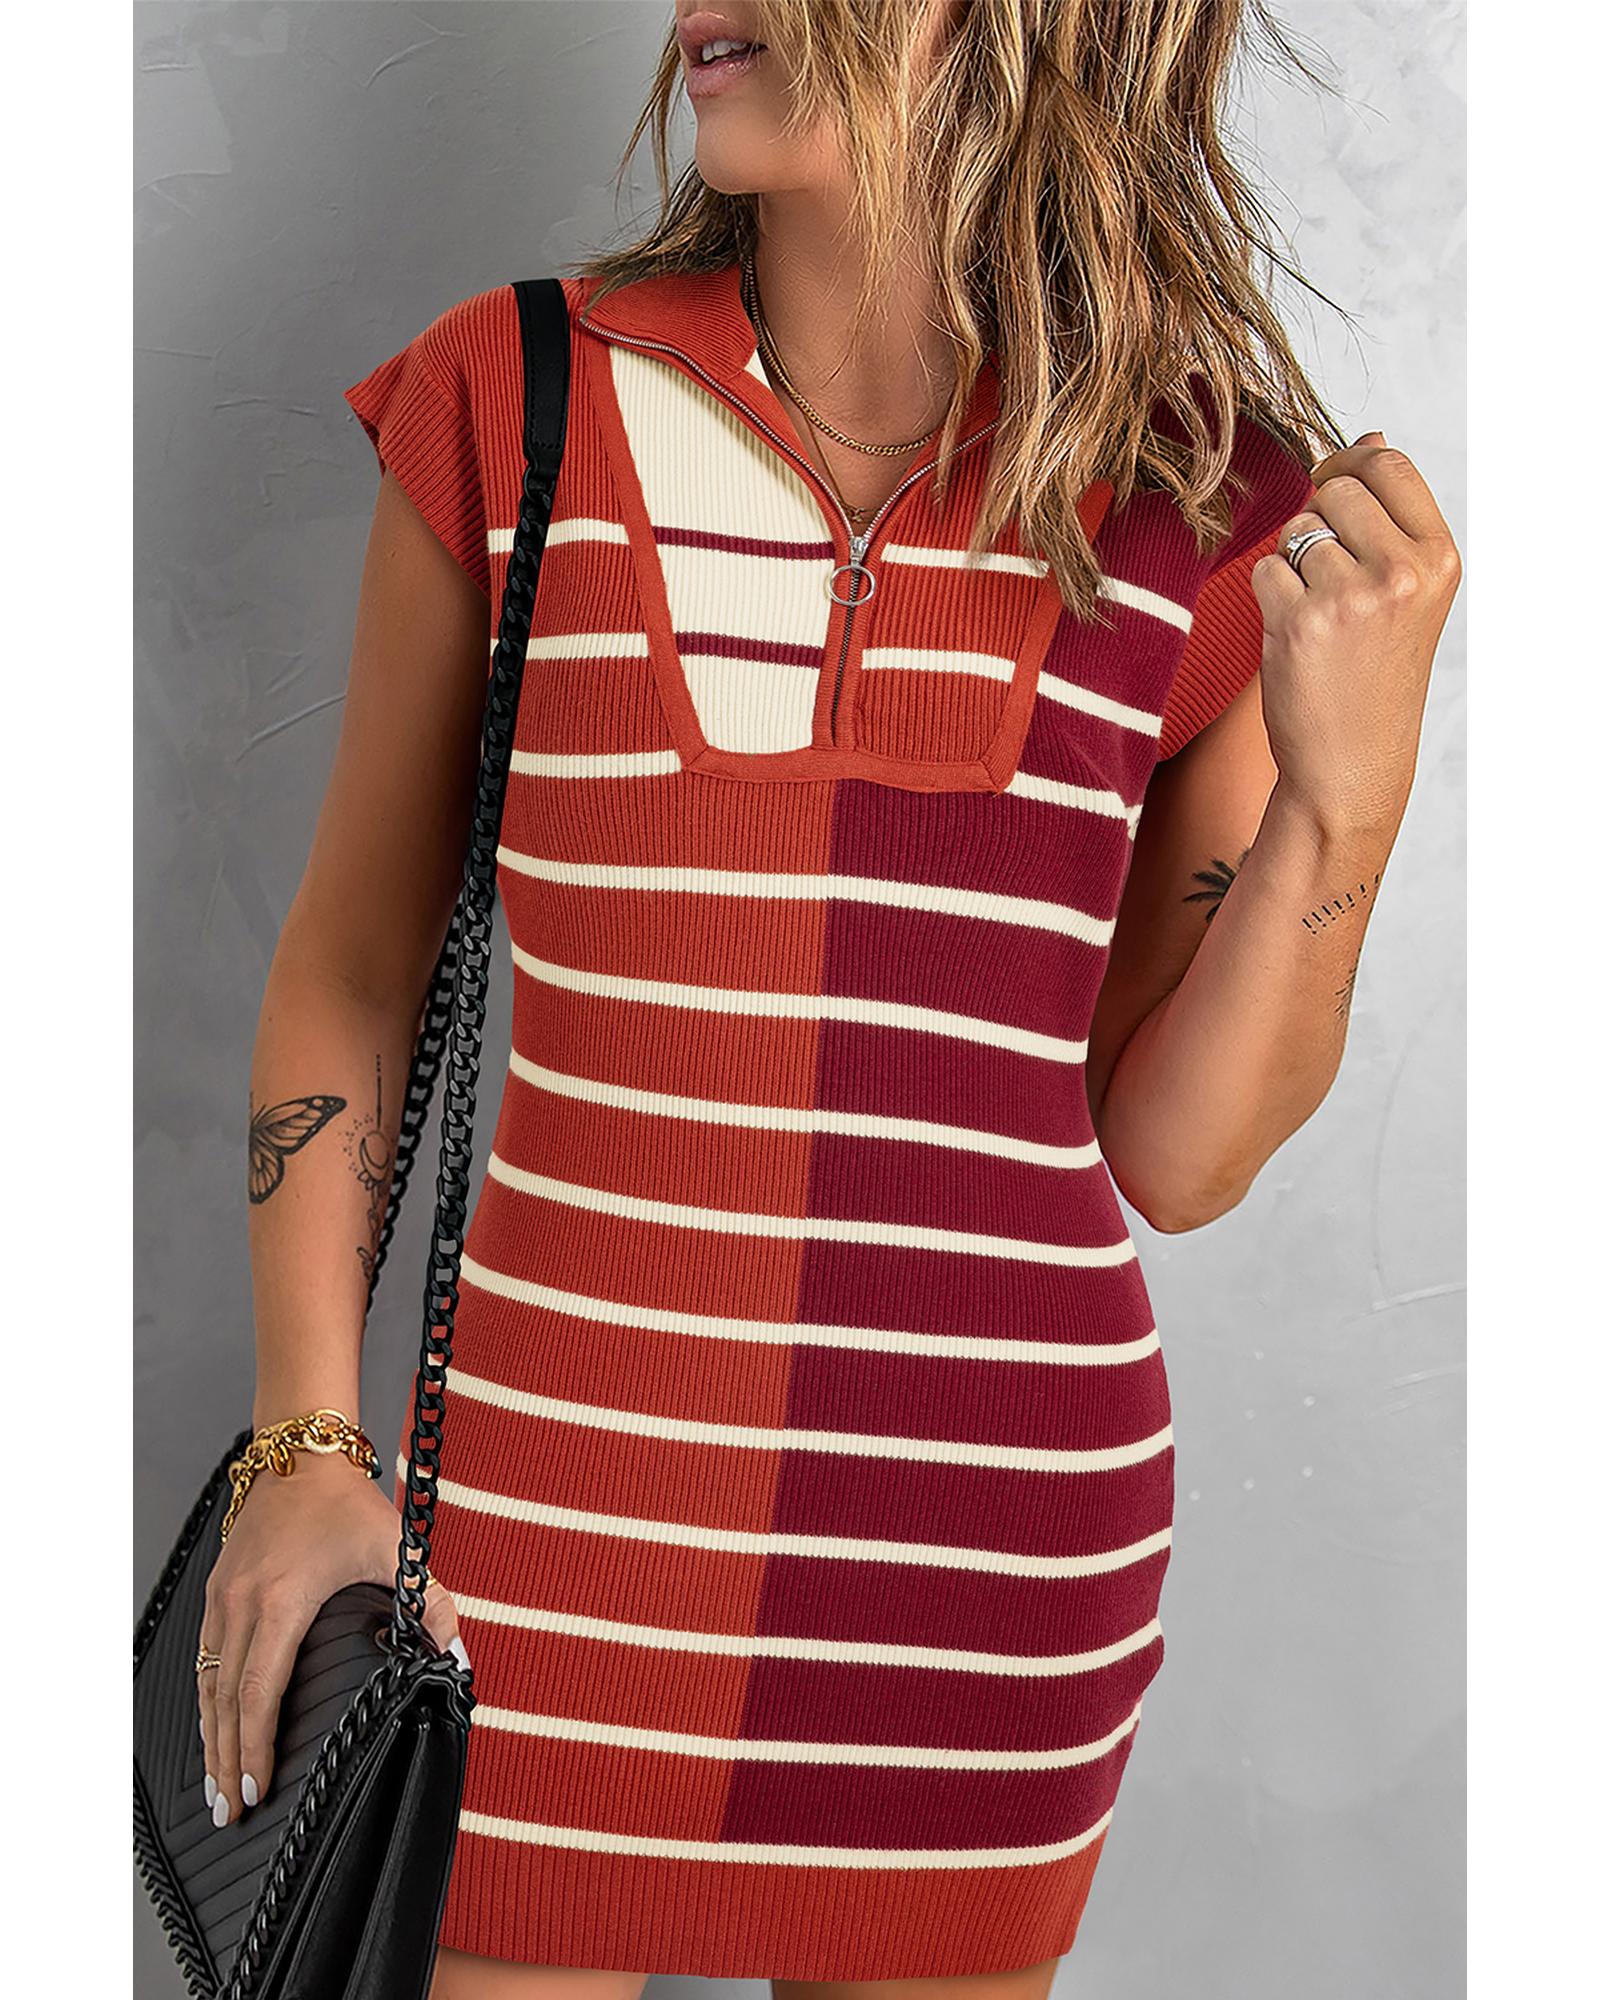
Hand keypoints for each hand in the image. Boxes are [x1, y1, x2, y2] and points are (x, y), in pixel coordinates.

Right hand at [196, 1447, 465, 1828]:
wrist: (301, 1455)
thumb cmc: (347, 1504)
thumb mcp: (397, 1549)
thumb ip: (432, 1603)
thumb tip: (460, 1657)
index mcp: (283, 1598)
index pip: (260, 1688)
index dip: (254, 1743)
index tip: (256, 1787)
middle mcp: (243, 1602)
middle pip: (225, 1699)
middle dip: (225, 1760)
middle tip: (230, 1812)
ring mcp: (224, 1597)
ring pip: (208, 1682)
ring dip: (210, 1738)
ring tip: (216, 1789)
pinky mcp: (218, 1591)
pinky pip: (206, 1658)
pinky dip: (207, 1701)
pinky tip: (212, 1730)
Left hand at [1252, 431, 1461, 830]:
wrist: (1352, 764)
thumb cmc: (1373, 675)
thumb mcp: (1406, 593)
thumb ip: (1389, 520)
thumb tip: (1370, 438)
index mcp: (1437, 558)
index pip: (1389, 467)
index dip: (1347, 464)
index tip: (1328, 483)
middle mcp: (1402, 571)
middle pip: (1334, 492)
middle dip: (1315, 521)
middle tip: (1323, 576)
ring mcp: (1351, 596)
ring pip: (1294, 532)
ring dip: (1290, 566)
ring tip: (1316, 617)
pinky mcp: (1301, 621)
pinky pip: (1264, 570)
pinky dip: (1268, 598)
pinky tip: (1294, 637)